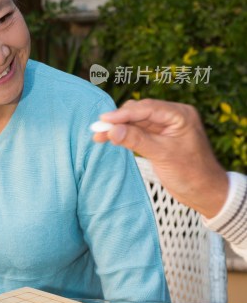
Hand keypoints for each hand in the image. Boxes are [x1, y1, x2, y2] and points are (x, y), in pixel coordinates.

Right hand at [93, 99, 228, 217]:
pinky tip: (110, 139)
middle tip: (97, 129)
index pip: (147, 108)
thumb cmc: (192, 174)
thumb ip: (137, 140)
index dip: (123, 114)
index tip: (104, 119)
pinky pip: (138, 132)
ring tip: (98, 136)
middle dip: (118, 120)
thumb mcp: (163, 155)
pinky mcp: (159, 138)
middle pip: (139, 112)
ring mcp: (165, 127)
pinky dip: (124, 135)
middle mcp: (173, 116)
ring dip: (118, 128)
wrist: (205, 194)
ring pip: (136, 122)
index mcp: (180, 114)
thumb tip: (112, 130)